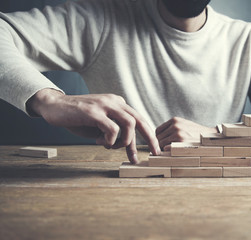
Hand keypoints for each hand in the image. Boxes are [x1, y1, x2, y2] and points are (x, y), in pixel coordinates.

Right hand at [26, 89, 160, 163]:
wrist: (54, 106)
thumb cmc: (78, 118)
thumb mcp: (100, 125)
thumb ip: (114, 131)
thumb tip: (125, 146)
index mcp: (118, 104)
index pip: (138, 119)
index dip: (148, 135)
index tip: (153, 150)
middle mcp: (114, 102)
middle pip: (139, 120)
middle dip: (149, 138)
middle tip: (154, 153)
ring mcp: (104, 105)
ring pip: (129, 123)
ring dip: (124, 140)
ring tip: (111, 146)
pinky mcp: (93, 112)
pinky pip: (112, 128)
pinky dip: (109, 140)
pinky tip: (99, 142)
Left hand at [156, 117, 217, 148]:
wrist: (211, 137)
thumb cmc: (196, 134)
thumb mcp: (184, 125)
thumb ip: (171, 129)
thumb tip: (157, 139)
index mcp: (175, 120)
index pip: (158, 131)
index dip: (159, 138)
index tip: (163, 144)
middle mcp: (175, 125)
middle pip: (158, 138)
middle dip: (160, 145)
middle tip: (167, 150)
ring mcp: (178, 133)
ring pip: (161, 144)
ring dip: (164, 149)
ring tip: (172, 152)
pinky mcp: (181, 142)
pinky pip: (166, 149)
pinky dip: (167, 153)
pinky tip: (174, 154)